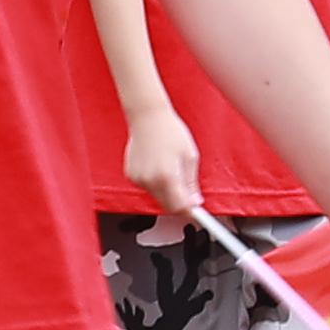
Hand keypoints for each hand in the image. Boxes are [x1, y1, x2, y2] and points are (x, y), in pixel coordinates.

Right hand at [114, 101, 202, 221]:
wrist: (148, 117)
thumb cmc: (170, 131)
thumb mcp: (190, 156)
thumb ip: (191, 183)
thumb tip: (195, 201)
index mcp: (167, 176)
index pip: (180, 207)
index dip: (190, 211)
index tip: (197, 212)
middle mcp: (150, 180)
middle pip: (168, 206)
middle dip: (180, 202)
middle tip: (189, 191)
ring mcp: (138, 179)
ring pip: (157, 197)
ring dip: (167, 192)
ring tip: (171, 168)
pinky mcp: (131, 175)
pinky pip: (148, 188)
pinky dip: (156, 183)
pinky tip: (159, 166)